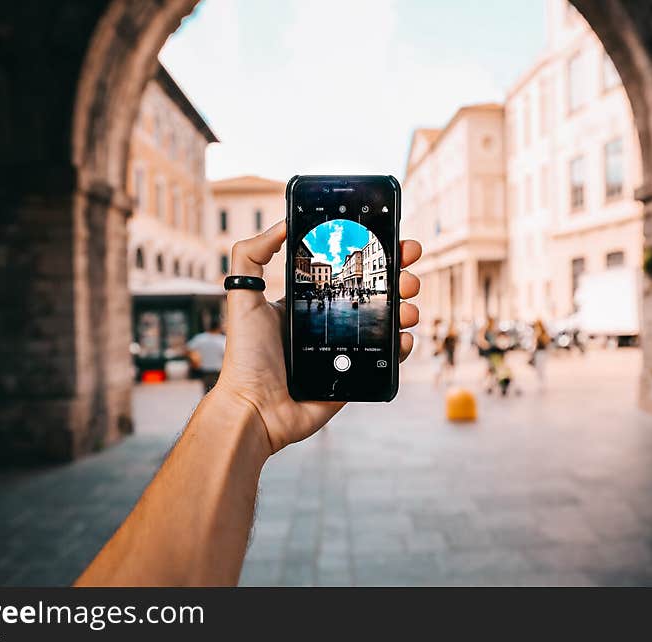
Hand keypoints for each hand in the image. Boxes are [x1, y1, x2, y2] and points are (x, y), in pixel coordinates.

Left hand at [213, 221, 421, 454]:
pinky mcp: (356, 376)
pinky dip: (402, 345)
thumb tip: (283, 222)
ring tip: (408, 306)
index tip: (391, 239)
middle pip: (375, 293)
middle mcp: (330, 322)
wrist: (256, 408)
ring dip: (405, 308)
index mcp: (309, 302)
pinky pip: (387, 358)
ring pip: (387, 322)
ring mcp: (346, 349)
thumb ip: (252, 255)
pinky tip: (404, 336)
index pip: (346, 271)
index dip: (370, 255)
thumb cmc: (247, 357)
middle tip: (408, 271)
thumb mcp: (243, 297)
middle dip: (398, 277)